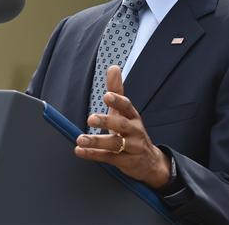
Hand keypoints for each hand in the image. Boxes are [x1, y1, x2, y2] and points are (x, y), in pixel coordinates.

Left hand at [75, 65, 170, 188]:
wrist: (149, 162)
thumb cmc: (131, 131)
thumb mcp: (125, 111)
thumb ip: (117, 90)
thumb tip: (113, 67)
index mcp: (133, 116)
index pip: (127, 107)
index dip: (118, 101)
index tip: (107, 96)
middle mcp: (134, 131)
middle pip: (122, 125)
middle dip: (107, 122)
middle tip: (90, 118)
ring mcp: (132, 148)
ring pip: (115, 144)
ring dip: (97, 141)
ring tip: (80, 139)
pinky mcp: (125, 162)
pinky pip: (109, 158)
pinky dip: (93, 155)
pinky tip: (79, 151)